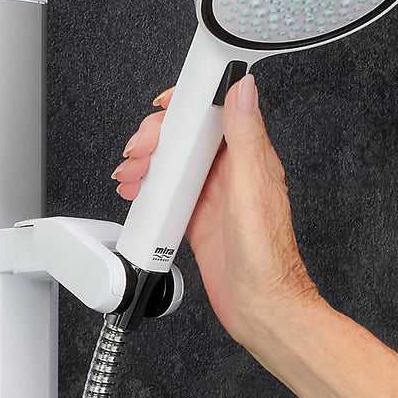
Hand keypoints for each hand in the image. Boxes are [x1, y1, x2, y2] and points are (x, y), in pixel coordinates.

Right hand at [110, 74, 321, 351]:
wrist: (261, 308)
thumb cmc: (268, 259)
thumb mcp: (253, 189)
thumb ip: (245, 137)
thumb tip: (244, 89)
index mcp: (250, 158)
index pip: (217, 113)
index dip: (188, 103)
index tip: (165, 104)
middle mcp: (231, 174)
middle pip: (187, 138)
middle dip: (157, 137)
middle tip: (138, 149)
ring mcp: (213, 197)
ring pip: (174, 164)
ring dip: (148, 162)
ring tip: (130, 172)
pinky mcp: (198, 219)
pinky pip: (168, 195)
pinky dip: (148, 190)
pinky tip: (137, 192)